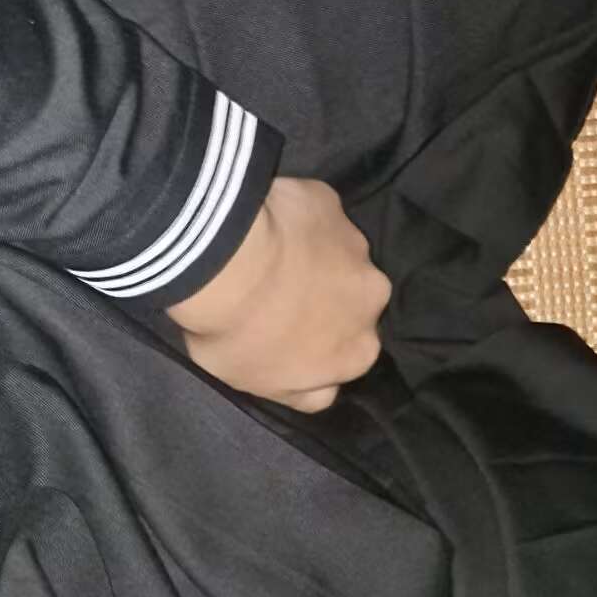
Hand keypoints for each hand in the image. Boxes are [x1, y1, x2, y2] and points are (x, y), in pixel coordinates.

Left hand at [167, 177, 390, 410]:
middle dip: (324, 296)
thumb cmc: (236, 335)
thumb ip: (302, 392)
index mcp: (360, 351)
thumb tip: (327, 391)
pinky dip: (298, 219)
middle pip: (350, 300)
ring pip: (337, 254)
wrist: (224, 263)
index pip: (347, 352)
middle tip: (275, 291)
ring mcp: (356, 245)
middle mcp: (373, 297)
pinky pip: (317, 214)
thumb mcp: (260, 386)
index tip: (283, 332)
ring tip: (266, 255)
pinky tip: (265, 224)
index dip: (316, 342)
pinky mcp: (332, 204)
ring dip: (312, 256)